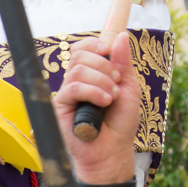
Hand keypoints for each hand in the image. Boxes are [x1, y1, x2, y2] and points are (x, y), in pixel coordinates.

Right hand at [53, 33, 140, 183]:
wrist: (113, 151)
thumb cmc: (120, 123)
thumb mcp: (128, 88)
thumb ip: (123, 63)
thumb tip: (120, 35)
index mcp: (90, 75)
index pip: (82, 49)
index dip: (93, 45)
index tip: (108, 51)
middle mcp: (75, 83)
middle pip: (79, 55)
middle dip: (103, 65)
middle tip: (116, 83)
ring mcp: (66, 95)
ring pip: (77, 70)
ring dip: (101, 81)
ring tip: (112, 98)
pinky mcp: (59, 108)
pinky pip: (72, 88)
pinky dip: (92, 91)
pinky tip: (104, 102)